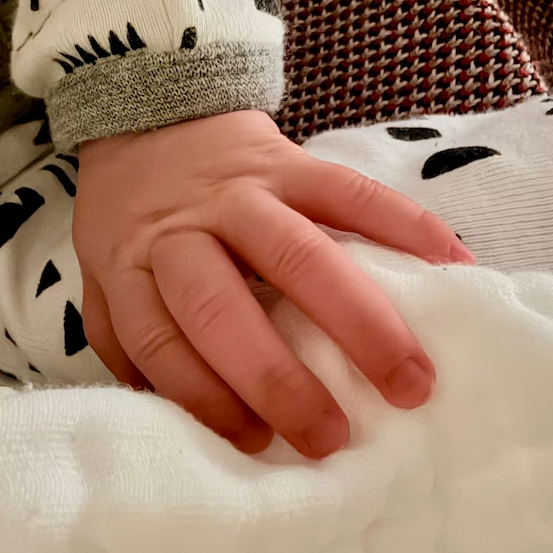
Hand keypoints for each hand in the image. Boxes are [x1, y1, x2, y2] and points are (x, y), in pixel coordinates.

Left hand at [74, 109, 473, 459]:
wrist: (151, 110)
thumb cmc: (134, 213)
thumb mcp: (104, 272)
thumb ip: (124, 336)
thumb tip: (171, 417)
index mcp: (129, 266)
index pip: (160, 342)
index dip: (206, 398)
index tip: (255, 442)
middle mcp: (182, 231)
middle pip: (221, 310)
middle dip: (276, 382)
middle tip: (331, 437)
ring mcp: (239, 191)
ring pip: (298, 256)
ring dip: (358, 323)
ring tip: (410, 382)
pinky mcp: (288, 159)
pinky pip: (350, 192)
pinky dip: (404, 226)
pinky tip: (448, 266)